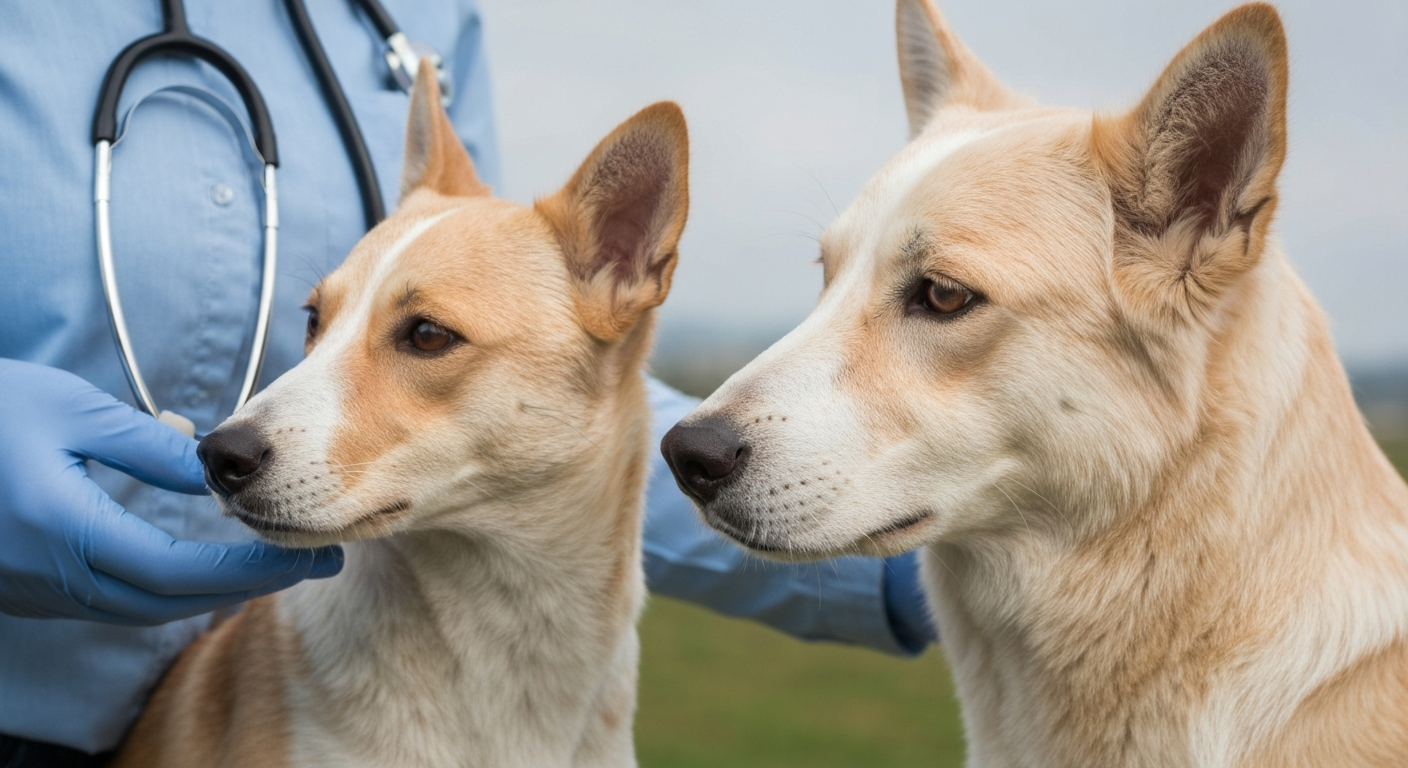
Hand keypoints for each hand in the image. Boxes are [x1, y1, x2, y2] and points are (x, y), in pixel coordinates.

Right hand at [0, 359, 341, 624]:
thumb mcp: (68, 411)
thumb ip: (146, 447)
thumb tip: (215, 465)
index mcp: (65, 532)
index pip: (180, 574)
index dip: (250, 571)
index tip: (308, 554)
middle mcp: (53, 577)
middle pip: (170, 602)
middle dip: (247, 586)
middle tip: (313, 558)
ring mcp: (39, 590)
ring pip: (143, 608)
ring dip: (211, 592)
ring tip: (275, 560)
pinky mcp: (31, 588)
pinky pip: (115, 600)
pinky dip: (169, 588)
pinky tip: (206, 562)